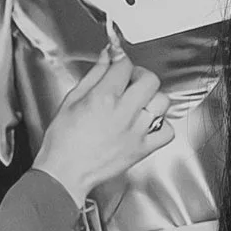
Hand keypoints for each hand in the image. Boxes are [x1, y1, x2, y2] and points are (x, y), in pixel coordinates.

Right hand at [34, 50, 172, 208]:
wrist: (65, 172)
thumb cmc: (63, 141)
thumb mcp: (72, 100)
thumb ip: (93, 76)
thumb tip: (106, 58)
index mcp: (104, 97)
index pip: (125, 65)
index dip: (121, 59)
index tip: (118, 60)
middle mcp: (124, 113)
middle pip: (150, 80)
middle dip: (140, 75)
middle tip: (130, 80)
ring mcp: (136, 132)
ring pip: (162, 103)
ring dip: (152, 98)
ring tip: (140, 102)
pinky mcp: (143, 149)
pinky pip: (167, 132)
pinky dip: (162, 125)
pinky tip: (149, 124)